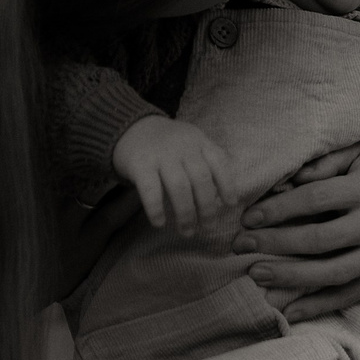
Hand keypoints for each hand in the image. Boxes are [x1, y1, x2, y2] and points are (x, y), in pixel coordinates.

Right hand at [111, 115, 236, 233]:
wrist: (129, 128)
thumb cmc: (166, 144)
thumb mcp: (190, 143)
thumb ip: (206, 162)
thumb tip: (223, 197)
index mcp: (198, 141)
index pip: (219, 162)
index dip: (227, 184)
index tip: (230, 205)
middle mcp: (183, 146)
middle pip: (201, 179)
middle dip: (207, 208)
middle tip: (208, 227)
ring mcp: (161, 154)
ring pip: (179, 187)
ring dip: (185, 213)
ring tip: (187, 232)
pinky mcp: (140, 164)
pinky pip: (151, 190)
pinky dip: (156, 209)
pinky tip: (160, 224)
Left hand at [236, 144, 359, 320]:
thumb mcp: (359, 152)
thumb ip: (323, 164)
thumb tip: (285, 183)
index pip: (316, 199)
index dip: (279, 210)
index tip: (249, 218)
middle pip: (319, 239)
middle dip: (275, 244)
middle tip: (241, 246)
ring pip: (333, 273)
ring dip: (290, 278)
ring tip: (257, 276)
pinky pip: (350, 296)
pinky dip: (319, 307)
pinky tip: (289, 312)